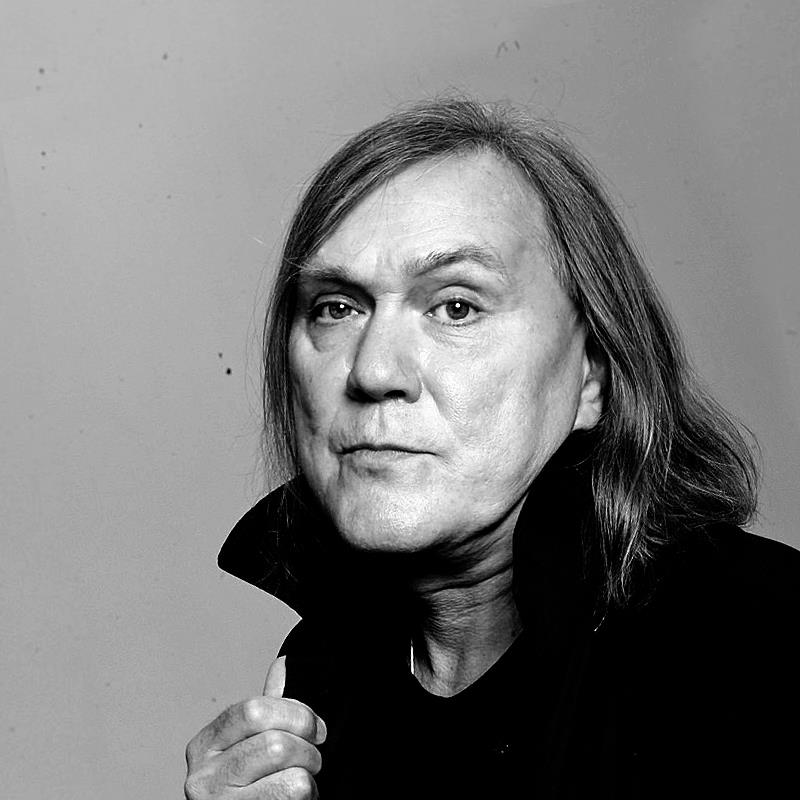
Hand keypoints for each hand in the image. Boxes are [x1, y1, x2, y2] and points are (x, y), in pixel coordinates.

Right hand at [185, 657, 325, 798]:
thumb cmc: (248, 790)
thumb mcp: (248, 745)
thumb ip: (264, 710)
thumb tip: (283, 668)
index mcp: (204, 746)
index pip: (252, 710)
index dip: (294, 713)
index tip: (314, 727)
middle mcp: (202, 778)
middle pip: (275, 743)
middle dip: (308, 748)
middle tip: (314, 758)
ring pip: (291, 776)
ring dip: (310, 778)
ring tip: (305, 781)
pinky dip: (308, 798)